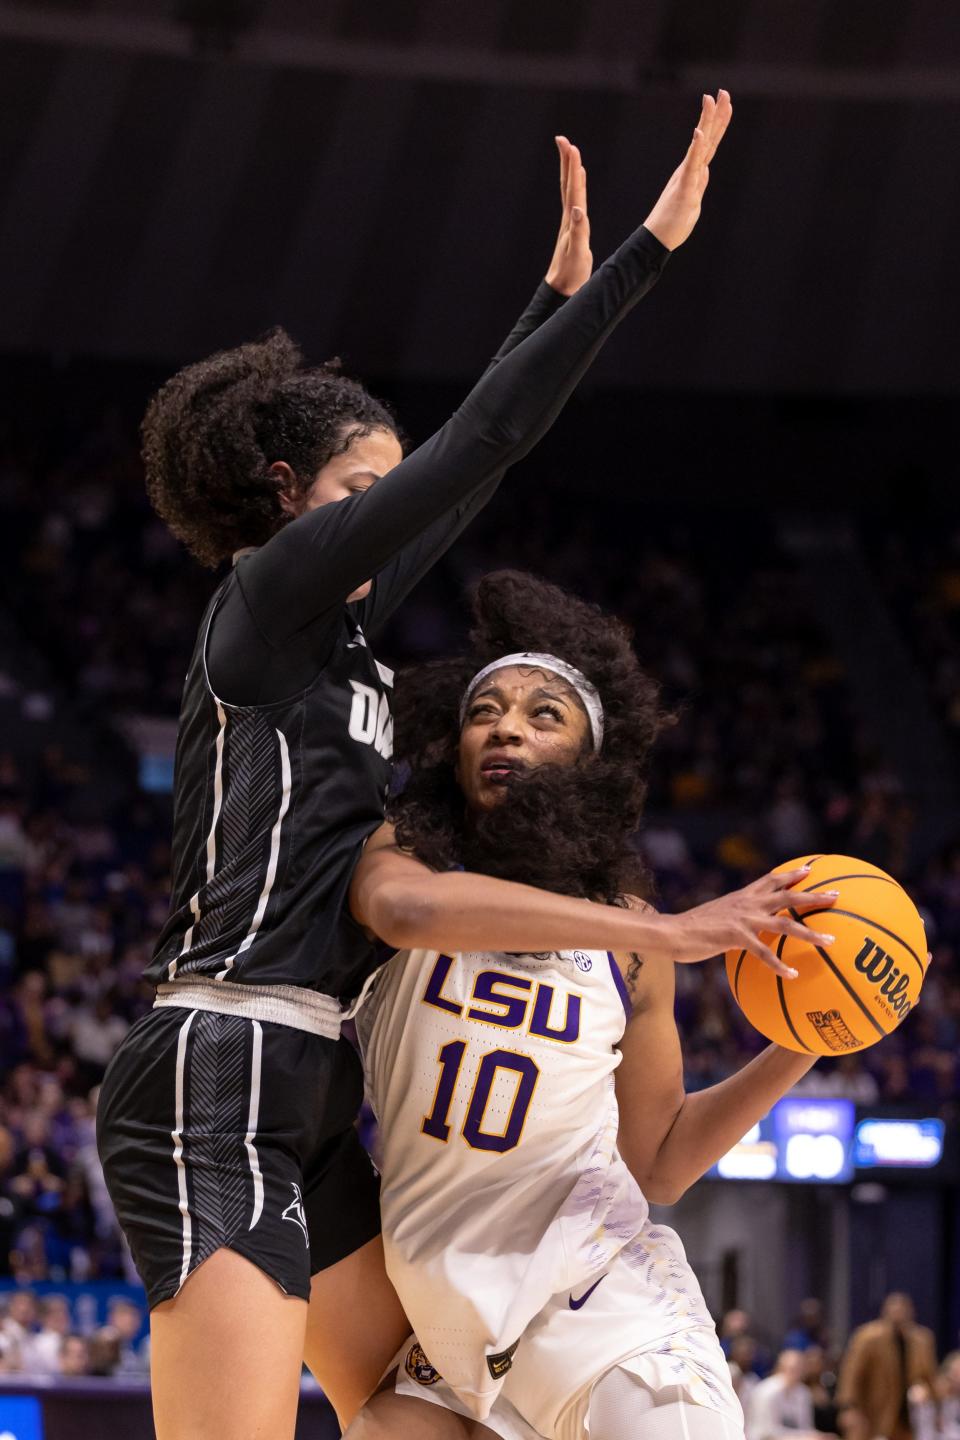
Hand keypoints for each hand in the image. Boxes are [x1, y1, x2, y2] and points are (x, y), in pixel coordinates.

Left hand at [545, 136, 592, 295]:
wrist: (562, 288)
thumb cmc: (570, 273)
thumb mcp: (577, 252)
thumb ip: (578, 230)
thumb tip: (577, 208)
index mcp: (570, 220)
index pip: (572, 188)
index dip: (572, 167)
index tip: (571, 145)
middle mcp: (568, 217)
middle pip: (567, 183)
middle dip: (567, 160)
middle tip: (563, 139)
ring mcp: (569, 222)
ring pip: (570, 190)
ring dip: (571, 170)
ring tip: (572, 153)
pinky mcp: (573, 228)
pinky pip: (575, 200)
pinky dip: (578, 187)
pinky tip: (580, 180)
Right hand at [644, 90, 731, 251]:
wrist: (658, 239)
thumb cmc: (673, 222)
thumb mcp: (693, 200)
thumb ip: (699, 183)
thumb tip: (705, 170)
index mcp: (693, 172)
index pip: (708, 143)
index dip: (717, 123)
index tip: (724, 102)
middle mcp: (690, 169)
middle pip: (706, 137)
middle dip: (715, 114)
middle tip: (722, 91)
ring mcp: (687, 176)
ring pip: (700, 145)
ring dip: (706, 122)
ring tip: (712, 100)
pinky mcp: (684, 188)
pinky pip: (691, 165)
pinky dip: (695, 148)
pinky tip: (698, 132)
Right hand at [649, 865, 839, 976]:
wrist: (673, 931)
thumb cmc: (692, 926)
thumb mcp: (718, 915)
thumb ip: (735, 917)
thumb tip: (746, 928)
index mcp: (743, 896)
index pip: (772, 879)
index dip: (792, 874)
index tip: (811, 869)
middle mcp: (747, 903)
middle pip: (788, 896)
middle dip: (815, 896)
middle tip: (837, 896)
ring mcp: (744, 919)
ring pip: (786, 924)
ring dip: (810, 933)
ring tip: (831, 941)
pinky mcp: (737, 937)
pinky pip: (764, 953)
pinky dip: (780, 965)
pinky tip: (792, 975)